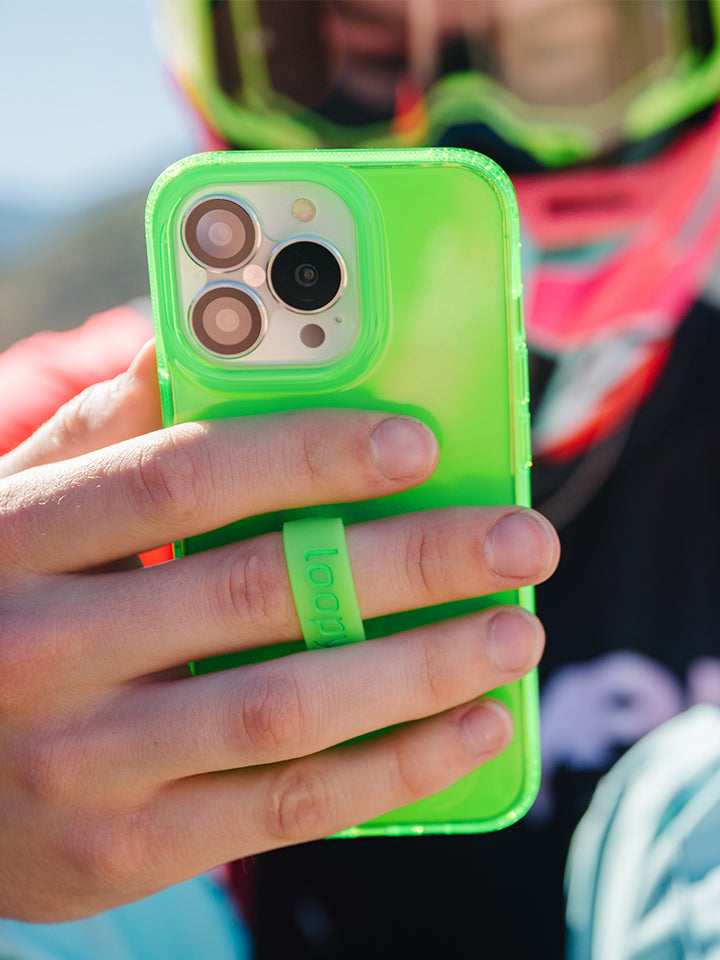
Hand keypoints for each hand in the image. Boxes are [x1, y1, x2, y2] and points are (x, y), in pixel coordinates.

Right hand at [0, 341, 558, 920]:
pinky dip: (393, 768)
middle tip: (520, 539)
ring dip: (422, 669)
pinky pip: (284, 806)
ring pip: (286, 708)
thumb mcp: (9, 516)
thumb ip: (98, 439)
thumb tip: (179, 346)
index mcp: (20, 540)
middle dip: (409, 561)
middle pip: (258, 590)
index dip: (306, 453)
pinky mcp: (122, 850)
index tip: (415, 441)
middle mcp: (45, 650)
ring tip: (514, 633)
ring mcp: (82, 763)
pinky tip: (470, 727)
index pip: (180, 478)